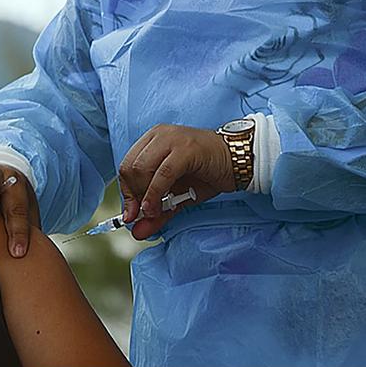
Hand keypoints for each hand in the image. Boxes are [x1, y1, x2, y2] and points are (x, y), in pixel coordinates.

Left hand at [118, 124, 235, 240]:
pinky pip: (162, 173)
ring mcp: (172, 139)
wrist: (239, 161)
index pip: (126, 166)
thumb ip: (157, 211)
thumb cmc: (207, 174)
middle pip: (130, 168)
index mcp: (152, 140)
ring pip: (142, 169)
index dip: (125, 192)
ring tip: (153, 212)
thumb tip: (136, 231)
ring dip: (143, 196)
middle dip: (132, 196)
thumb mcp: (177, 195)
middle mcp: (159, 135)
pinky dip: (155, 193)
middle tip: (142, 215)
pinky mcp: (185, 149)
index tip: (130, 214)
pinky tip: (157, 207)